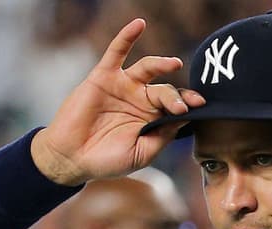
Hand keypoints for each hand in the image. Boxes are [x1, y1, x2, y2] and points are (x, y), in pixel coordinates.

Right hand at [31, 18, 206, 184]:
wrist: (72, 158)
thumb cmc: (107, 161)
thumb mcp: (142, 153)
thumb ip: (162, 136)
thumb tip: (185, 118)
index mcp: (153, 118)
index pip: (176, 106)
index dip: (188, 103)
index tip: (199, 106)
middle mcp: (140, 99)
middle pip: (165, 90)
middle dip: (174, 97)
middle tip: (181, 106)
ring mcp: (123, 86)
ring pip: (148, 68)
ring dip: (162, 64)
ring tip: (175, 63)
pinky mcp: (104, 76)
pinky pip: (117, 52)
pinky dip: (127, 37)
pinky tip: (139, 24)